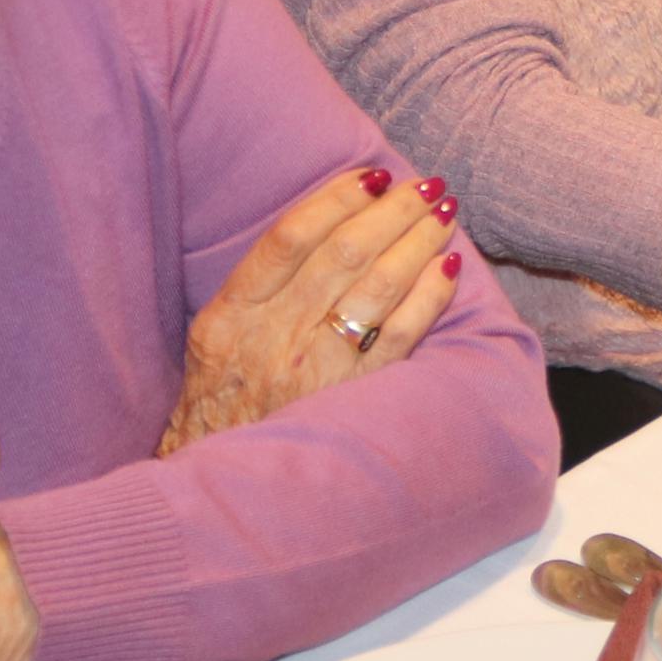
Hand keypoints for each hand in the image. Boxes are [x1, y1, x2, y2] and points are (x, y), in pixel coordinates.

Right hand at [161, 165, 462, 455]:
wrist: (223, 484)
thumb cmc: (222, 403)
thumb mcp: (214, 338)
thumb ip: (258, 286)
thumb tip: (324, 225)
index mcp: (232, 315)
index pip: (289, 238)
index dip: (335, 199)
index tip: (371, 176)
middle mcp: (274, 336)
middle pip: (343, 253)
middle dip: (392, 211)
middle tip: (425, 185)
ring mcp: (315, 368)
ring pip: (377, 286)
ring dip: (417, 242)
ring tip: (443, 214)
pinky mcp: (351, 397)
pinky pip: (400, 334)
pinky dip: (428, 296)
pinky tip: (447, 268)